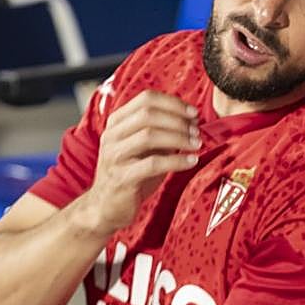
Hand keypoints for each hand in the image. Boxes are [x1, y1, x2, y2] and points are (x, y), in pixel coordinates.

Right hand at [83, 90, 199, 235]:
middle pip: (148, 113)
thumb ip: (161, 131)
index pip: (146, 98)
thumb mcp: (145, 147)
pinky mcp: (122, 178)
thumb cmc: (132, 172)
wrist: (107, 206)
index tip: (194, 113)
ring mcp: (115, 156)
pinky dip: (176, 160)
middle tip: (197, 130)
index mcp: (117, 122)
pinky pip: (152, 164)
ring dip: (178, 137)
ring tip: (197, 144)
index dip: (173, 103)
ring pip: (149, 135)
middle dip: (177, 119)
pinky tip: (191, 161)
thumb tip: (192, 119)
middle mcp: (112, 135)